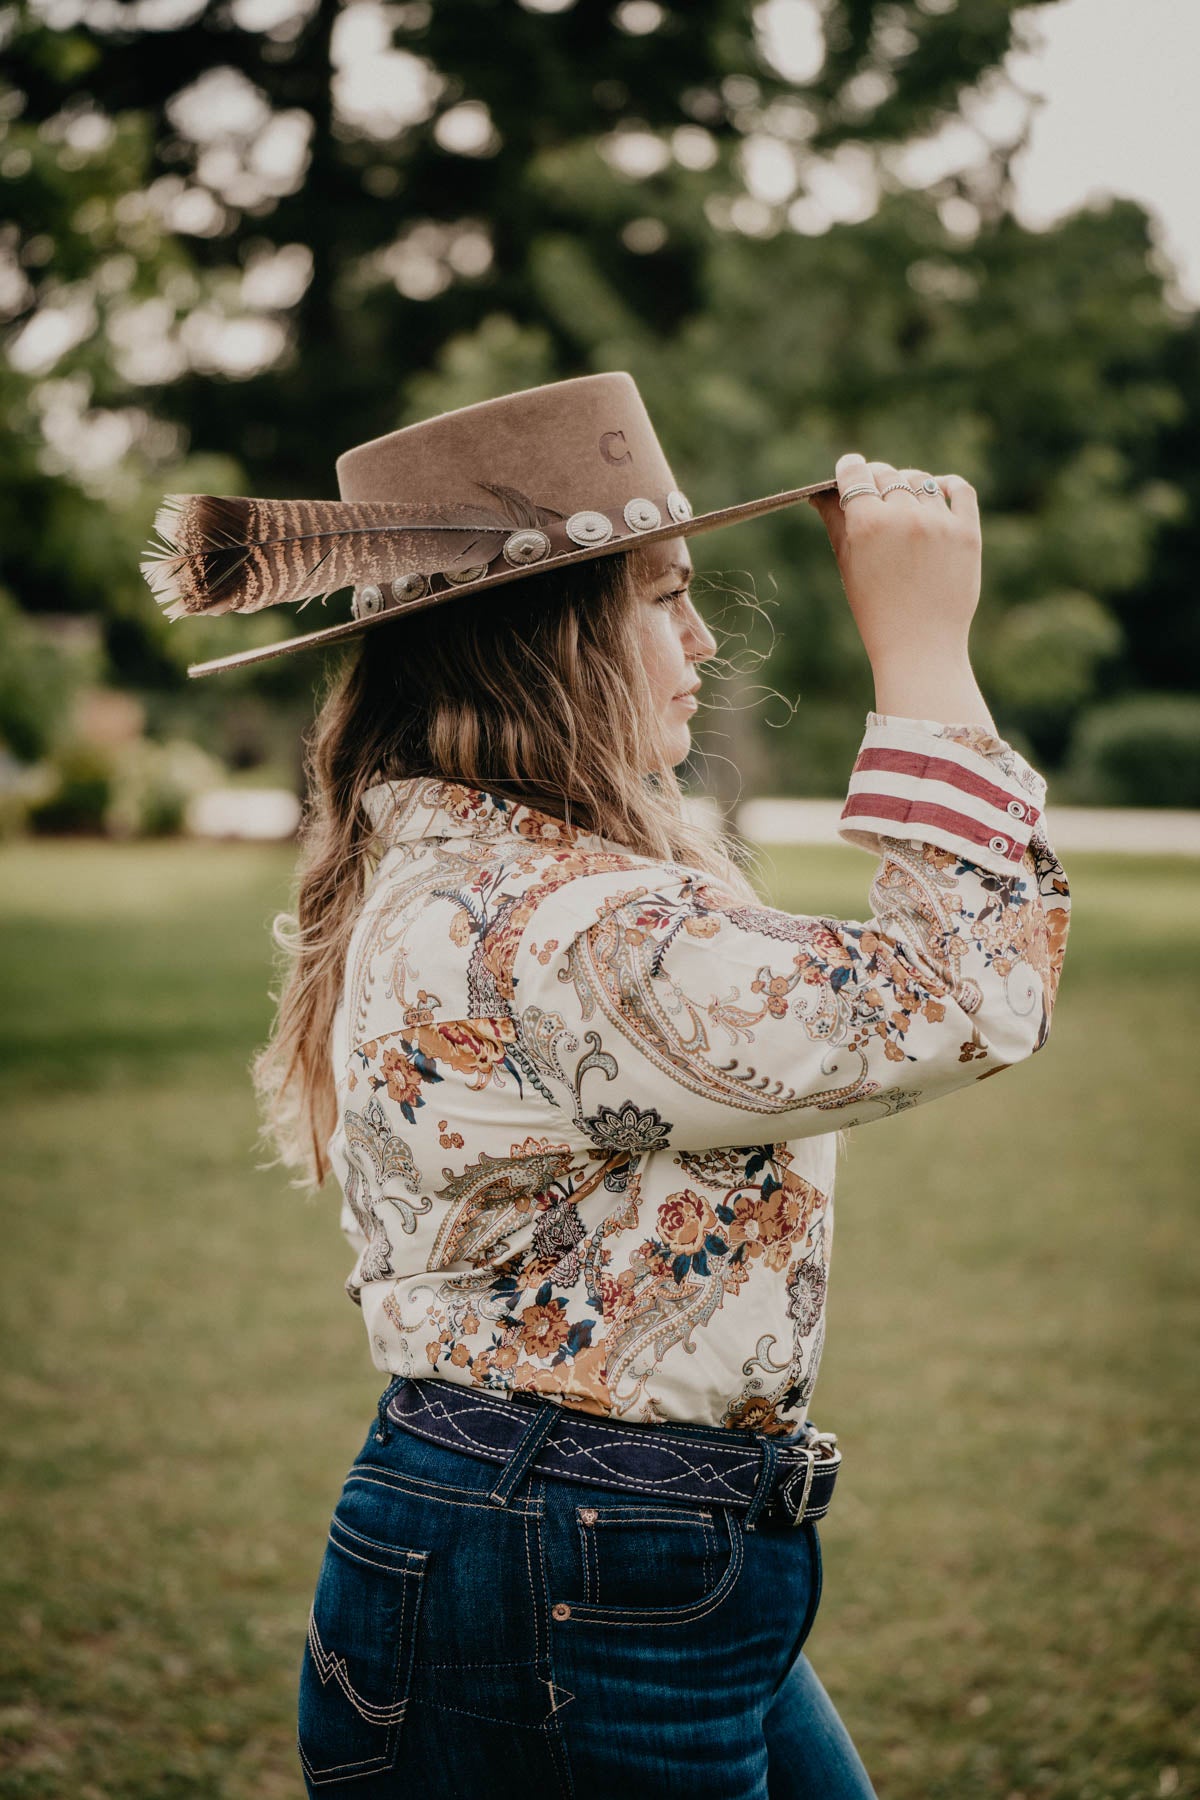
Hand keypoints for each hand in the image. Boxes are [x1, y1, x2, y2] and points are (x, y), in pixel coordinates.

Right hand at [808, 454, 981, 672]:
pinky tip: (938, 492)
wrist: (921, 647)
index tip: (850, 469)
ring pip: (920, 480)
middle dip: (876, 479)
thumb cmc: (876, 611)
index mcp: (868, 525)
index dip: (849, 468)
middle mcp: (904, 517)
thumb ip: (836, 522)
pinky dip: (948, 485)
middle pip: (887, 474)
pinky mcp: (967, 532)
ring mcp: (938, 523)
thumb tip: (823, 493)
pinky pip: (960, 489)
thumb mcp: (848, 565)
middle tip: (875, 494)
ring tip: (904, 505)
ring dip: (908, 486)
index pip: (856, 473)